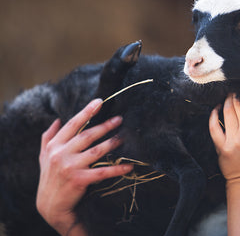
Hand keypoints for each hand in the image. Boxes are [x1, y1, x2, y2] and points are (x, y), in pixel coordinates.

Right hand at [36, 99, 132, 235]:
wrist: (50, 205)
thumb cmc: (49, 178)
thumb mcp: (44, 157)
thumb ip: (48, 137)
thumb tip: (56, 119)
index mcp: (55, 146)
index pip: (73, 124)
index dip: (87, 112)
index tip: (99, 101)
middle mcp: (61, 154)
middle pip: (87, 135)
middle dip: (105, 126)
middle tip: (119, 119)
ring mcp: (70, 167)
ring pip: (96, 151)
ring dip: (112, 143)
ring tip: (124, 137)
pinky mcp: (79, 180)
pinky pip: (103, 172)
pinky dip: (117, 169)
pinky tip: (129, 166)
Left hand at [209, 94, 239, 184]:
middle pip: (239, 105)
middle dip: (236, 95)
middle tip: (234, 91)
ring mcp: (235, 140)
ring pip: (227, 111)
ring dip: (226, 101)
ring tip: (227, 98)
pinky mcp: (222, 146)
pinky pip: (214, 126)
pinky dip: (213, 115)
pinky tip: (216, 109)